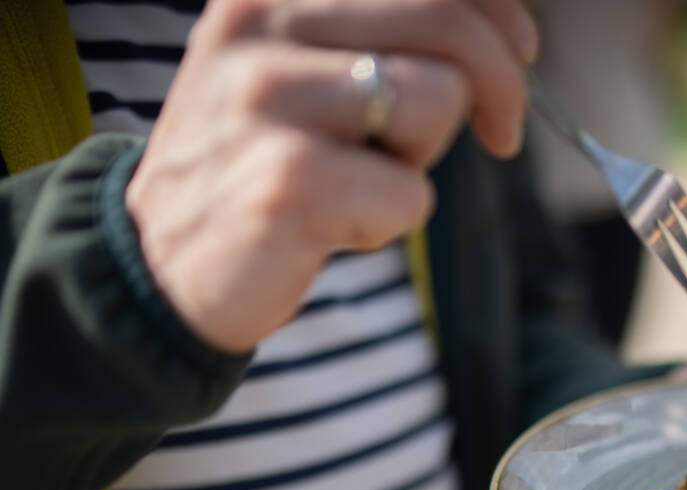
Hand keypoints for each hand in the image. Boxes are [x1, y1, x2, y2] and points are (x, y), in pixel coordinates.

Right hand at [126, 0, 536, 353]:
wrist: (163, 265)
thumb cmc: (263, 165)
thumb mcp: (305, 73)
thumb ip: (382, 36)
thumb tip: (507, 35)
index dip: (494, 8)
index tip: (520, 51)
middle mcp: (261, 24)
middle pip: (447, 21)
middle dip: (501, 85)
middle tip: (502, 135)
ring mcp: (268, 100)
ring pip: (437, 99)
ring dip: (423, 156)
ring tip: (363, 179)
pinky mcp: (289, 181)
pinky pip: (411, 193)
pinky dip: (393, 220)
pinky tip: (335, 227)